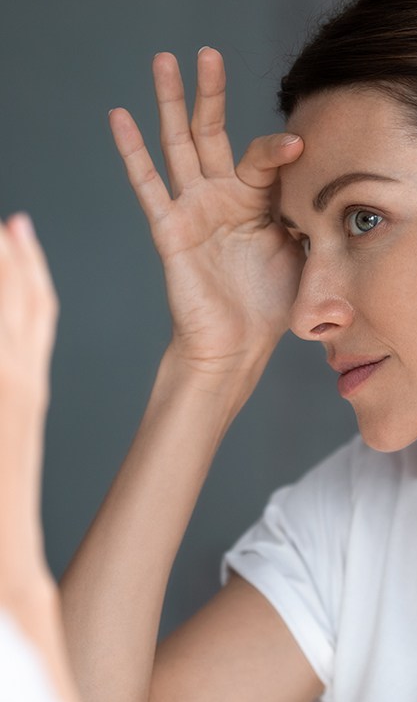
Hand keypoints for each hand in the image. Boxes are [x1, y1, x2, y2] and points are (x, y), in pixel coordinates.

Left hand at [0, 213, 56, 569]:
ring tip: (4, 234)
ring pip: (14, 318)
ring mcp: (11, 396)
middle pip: (26, 307)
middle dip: (15, 262)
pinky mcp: (7, 404)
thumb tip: (7, 374)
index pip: (34, 319)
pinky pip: (10, 346)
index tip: (17, 236)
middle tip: (10, 223)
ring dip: (6, 276)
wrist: (0, 572)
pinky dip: (8, 307)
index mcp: (24, 394)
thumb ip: (6, 402)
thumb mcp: (3, 446)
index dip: (28, 275)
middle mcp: (21, 387)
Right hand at [109, 48, 303, 373]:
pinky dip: (132, 152)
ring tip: (163, 60)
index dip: (280, 149)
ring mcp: (194, 208)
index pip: (264, 157)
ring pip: (179, 145)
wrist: (239, 344)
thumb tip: (351, 194)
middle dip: (210, 93)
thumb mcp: (306, 253)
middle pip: (213, 133)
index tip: (302, 144)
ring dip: (170, 103)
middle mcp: (223, 196)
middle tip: (207, 52)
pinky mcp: (170, 228)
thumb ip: (316, 218)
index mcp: (258, 201)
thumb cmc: (272, 303)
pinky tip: (120, 116)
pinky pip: (149, 185)